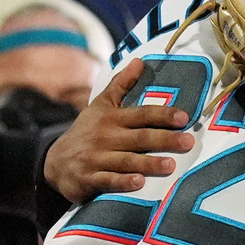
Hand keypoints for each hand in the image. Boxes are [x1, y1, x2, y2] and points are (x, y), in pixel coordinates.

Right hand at [44, 57, 194, 202]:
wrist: (55, 162)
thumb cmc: (88, 131)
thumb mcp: (101, 105)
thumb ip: (121, 85)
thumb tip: (139, 62)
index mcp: (111, 118)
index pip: (142, 114)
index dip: (163, 115)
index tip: (184, 117)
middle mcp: (105, 137)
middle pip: (139, 138)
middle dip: (165, 139)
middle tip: (189, 142)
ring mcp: (96, 158)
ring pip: (126, 160)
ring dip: (148, 163)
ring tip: (171, 165)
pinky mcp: (88, 179)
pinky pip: (108, 181)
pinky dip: (123, 182)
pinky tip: (139, 183)